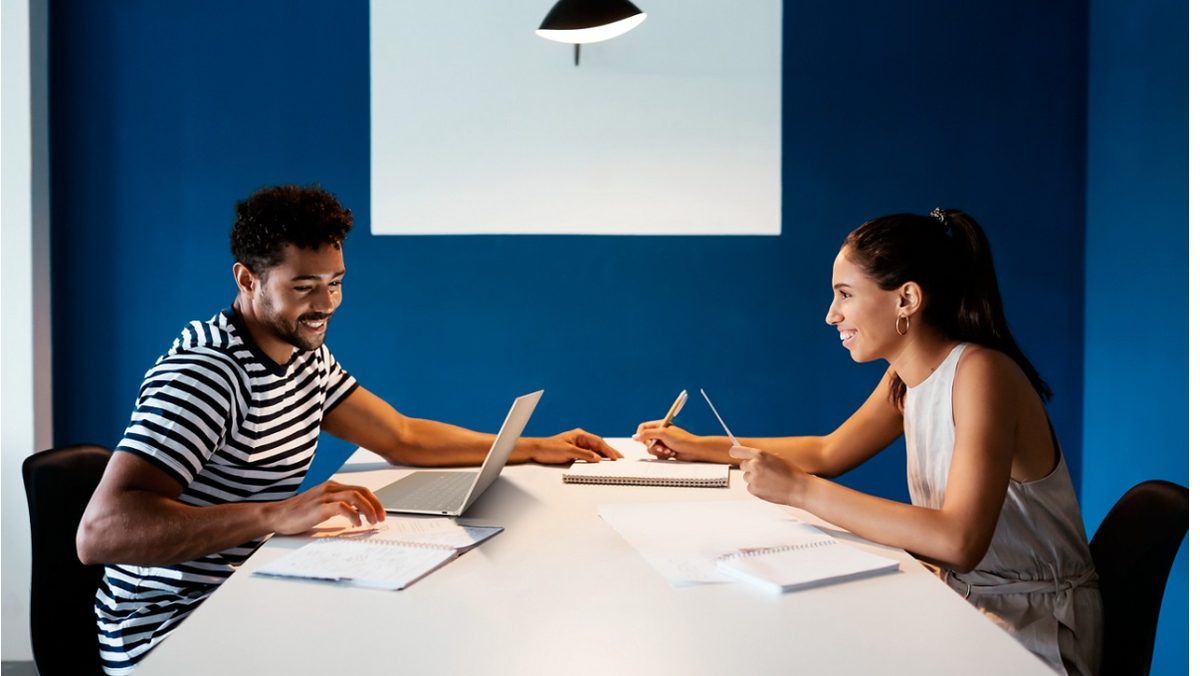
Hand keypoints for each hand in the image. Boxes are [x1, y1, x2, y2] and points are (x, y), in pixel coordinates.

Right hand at [268, 480, 386, 534]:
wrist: (277, 515)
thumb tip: (358, 514)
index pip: (360, 489)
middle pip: (361, 491)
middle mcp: (330, 488)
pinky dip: (353, 515)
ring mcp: (324, 496)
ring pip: (355, 497)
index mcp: (332, 487)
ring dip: (368, 510)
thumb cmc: (298, 513)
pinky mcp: (319, 507)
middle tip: (381, 518)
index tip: (381, 512)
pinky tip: (357, 524)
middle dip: (375, 505)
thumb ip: (337, 506)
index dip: (374, 500)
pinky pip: (342, 507)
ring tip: (372, 522)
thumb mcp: (321, 505)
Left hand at [523, 429, 623, 463]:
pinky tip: (600, 462)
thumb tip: (597, 458)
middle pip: (598, 445)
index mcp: (580, 435)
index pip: (598, 441)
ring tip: (613, 461)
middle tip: (620, 458)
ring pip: (594, 449)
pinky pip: (589, 454)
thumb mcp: (568, 452)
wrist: (536, 450)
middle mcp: (580, 438)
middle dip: (609, 451)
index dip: (608, 449)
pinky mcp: (574, 451)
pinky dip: (595, 457)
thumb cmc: (549, 448)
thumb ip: (584, 454)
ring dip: (603, 455)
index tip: (615, 457)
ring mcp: (578, 444)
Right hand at [633, 421, 718, 461]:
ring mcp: (662, 442)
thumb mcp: (663, 434)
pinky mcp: (665, 451)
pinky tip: (672, 454)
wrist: (694, 450)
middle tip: (661, 447)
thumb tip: (634, 437)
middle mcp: (660, 433)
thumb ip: (647, 434)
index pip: (643, 428)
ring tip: (669, 451)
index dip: (642, 435)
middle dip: (653, 446)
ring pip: (650, 449)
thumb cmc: (681, 439)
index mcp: (659, 425)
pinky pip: (657, 455)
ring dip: (659, 451)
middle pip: (645, 440)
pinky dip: (663, 455)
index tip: (645, 440)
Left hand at [730, 446, 807, 506]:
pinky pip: (750, 487)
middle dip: (750, 468)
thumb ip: (762, 457)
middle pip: (743, 465)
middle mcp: (754, 465)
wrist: (798, 489)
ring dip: (754, 478)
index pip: (737, 451)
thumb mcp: (777, 458)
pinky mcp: (754, 490)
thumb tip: (751, 458)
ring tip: (769, 480)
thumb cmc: (791, 473)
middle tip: (763, 471)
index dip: (735, 452)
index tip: (734, 453)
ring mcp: (753, 479)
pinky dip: (757, 488)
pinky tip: (768, 487)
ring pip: (747, 477)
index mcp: (760, 454)